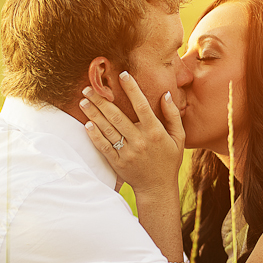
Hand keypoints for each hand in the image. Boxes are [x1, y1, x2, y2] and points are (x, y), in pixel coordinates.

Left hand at [80, 71, 184, 195]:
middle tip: (89, 87)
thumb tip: (165, 94)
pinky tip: (87, 123)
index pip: (142, 105)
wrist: (157, 188)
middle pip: (117, 115)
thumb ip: (173, 115)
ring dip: (94, 113)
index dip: (132, 89)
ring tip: (84, 101)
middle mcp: (140, 141)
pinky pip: (103, 146)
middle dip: (102, 100)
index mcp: (155, 132)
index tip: (122, 75)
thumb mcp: (178, 138)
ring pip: (107, 129)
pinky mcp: (117, 162)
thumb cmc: (169, 160)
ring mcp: (127, 152)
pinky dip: (94, 134)